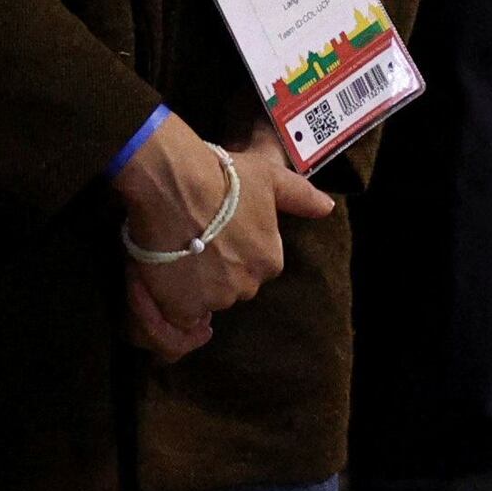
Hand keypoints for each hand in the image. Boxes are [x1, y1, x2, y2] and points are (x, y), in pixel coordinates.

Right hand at [117, 122, 336, 358]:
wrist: (175, 183)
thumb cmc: (222, 176)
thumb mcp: (270, 178)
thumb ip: (302, 197)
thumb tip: (328, 208)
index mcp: (270, 260)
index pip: (254, 265)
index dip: (232, 248)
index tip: (216, 230)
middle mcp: (248, 285)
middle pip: (229, 285)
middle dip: (214, 268)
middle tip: (193, 238)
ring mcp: (216, 298)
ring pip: (204, 298)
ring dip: (191, 283)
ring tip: (174, 251)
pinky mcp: (184, 307)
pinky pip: (180, 314)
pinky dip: (172, 299)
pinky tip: (163, 275)